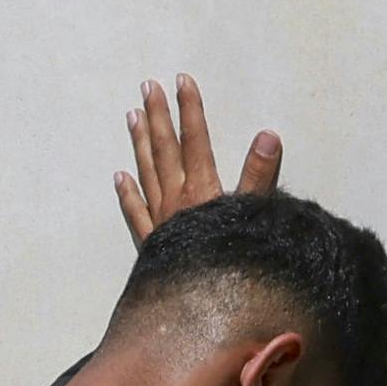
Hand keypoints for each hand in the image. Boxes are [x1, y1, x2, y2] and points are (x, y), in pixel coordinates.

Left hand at [116, 75, 281, 245]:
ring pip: (146, 173)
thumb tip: (268, 136)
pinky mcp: (152, 243)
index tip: (182, 80)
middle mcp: (176, 200)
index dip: (190, 109)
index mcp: (202, 190)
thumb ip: (259, 176)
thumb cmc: (231, 260)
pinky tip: (119, 176)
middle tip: (147, 86)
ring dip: (140, 143)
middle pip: (165, 150)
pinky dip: (127, 193)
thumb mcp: (253, 216)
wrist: (202, 305)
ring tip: (132, 115)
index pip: (195, 140)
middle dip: (158, 115)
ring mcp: (161, 220)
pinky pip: (135, 213)